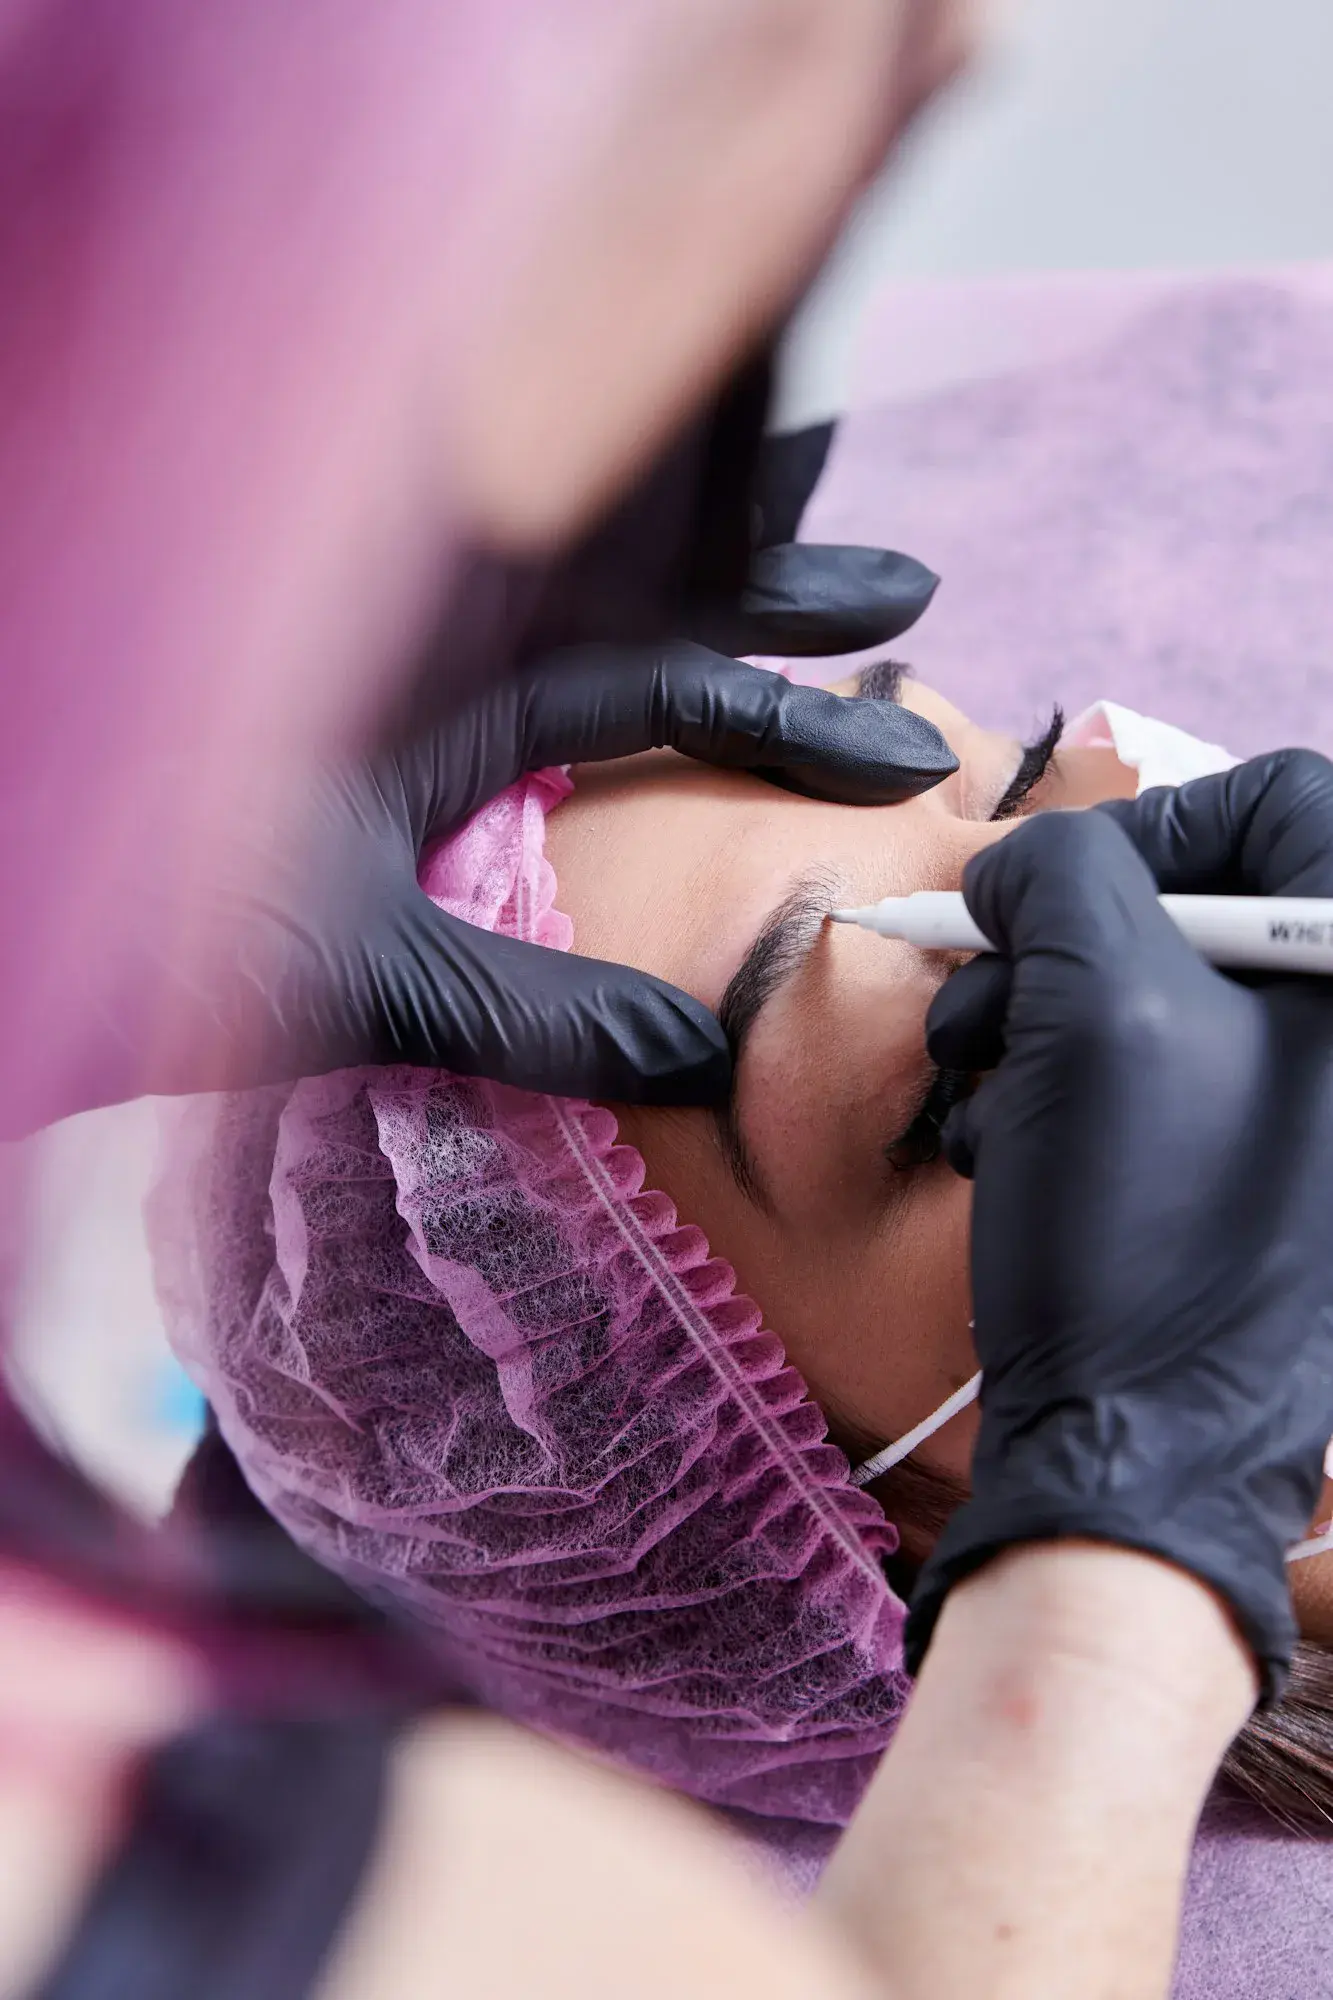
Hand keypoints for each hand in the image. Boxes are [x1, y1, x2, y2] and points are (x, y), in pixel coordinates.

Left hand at [49, 643, 953, 1127]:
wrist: (34, 887)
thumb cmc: (162, 922)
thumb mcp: (359, 970)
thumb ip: (532, 1009)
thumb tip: (705, 1051)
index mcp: (439, 675)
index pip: (651, 667)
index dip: (786, 704)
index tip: (900, 737)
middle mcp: (430, 641)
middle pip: (630, 574)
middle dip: (773, 585)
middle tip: (906, 588)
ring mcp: (403, 671)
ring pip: (581, 591)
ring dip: (701, 584)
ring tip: (824, 579)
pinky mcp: (376, 720)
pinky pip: (525, 659)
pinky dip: (613, 644)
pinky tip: (657, 676)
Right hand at [909, 752, 1332, 1696]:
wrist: (1141, 1452)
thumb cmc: (1139, 1224)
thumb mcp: (1091, 1003)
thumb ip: (1063, 873)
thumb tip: (1030, 864)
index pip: (1277, 801)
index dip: (1149, 820)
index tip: (1045, 887)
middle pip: (1200, 903)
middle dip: (1064, 945)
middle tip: (984, 1004)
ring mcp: (1310, 1123)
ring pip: (1160, 995)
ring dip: (1042, 1025)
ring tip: (980, 1096)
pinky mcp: (1261, 1183)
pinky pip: (1160, 1084)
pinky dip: (1070, 1097)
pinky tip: (1011, 1152)